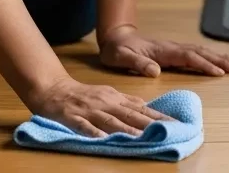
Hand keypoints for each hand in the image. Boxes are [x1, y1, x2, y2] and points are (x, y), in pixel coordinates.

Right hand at [24, 75, 168, 137]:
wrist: (53, 88)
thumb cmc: (83, 94)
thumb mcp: (108, 94)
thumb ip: (126, 101)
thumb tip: (147, 106)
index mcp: (115, 98)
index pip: (140, 109)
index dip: (158, 116)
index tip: (175, 123)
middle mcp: (105, 103)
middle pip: (130, 114)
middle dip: (150, 123)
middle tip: (168, 130)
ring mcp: (89, 110)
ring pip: (110, 121)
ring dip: (126, 129)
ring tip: (142, 137)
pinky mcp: (72, 117)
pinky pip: (83, 126)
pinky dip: (93, 132)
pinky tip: (102, 139)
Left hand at [98, 25, 228, 77]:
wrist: (116, 37)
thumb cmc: (117, 50)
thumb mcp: (120, 57)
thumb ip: (137, 63)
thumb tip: (155, 71)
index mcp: (163, 51)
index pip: (188, 57)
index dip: (204, 65)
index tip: (218, 73)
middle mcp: (172, 47)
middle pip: (201, 52)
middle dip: (220, 60)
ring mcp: (174, 48)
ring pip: (201, 52)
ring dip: (219, 58)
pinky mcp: (174, 52)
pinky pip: (197, 54)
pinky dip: (211, 57)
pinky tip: (219, 61)